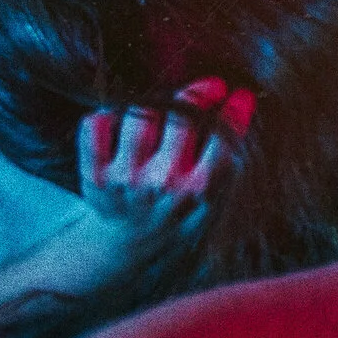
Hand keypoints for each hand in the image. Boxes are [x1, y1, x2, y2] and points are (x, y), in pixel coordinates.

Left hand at [76, 77, 254, 251]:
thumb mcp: (215, 202)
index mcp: (198, 192)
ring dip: (156, 105)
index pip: (222, 139)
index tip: (240, 96)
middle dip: (199, 95)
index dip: (235, 112)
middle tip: (208, 88)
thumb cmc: (178, 218)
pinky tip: (122, 125)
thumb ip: (228, 162)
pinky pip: (96, 125)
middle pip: (181, 117)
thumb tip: (242, 104)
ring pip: (140, 114)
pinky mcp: (95, 176)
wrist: (131, 249)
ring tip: (165, 111)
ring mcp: (126, 179)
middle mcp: (162, 184)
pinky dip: (107, 116)